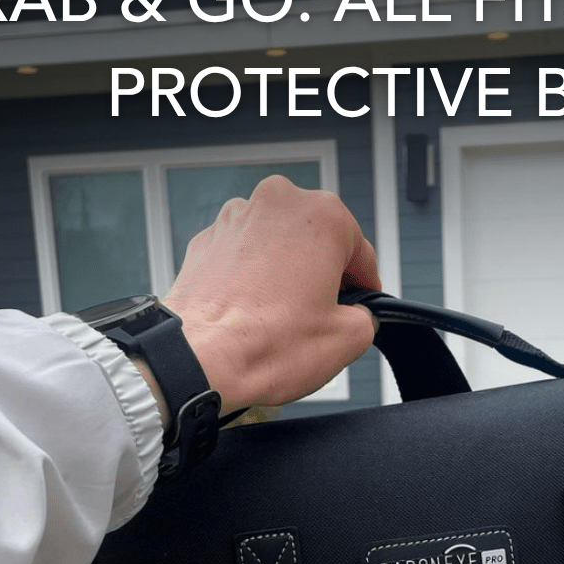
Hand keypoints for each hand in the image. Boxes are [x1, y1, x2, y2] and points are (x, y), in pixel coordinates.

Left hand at [162, 175, 381, 415]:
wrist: (197, 359)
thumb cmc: (265, 344)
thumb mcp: (348, 339)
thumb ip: (366, 317)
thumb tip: (355, 315)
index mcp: (322, 216)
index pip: (360, 251)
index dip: (366, 284)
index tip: (362, 302)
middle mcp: (277, 204)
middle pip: (317, 241)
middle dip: (322, 274)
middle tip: (321, 313)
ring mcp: (236, 218)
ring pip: (278, 245)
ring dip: (286, 273)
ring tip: (284, 316)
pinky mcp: (206, 240)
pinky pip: (243, 255)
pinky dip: (252, 277)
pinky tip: (254, 311)